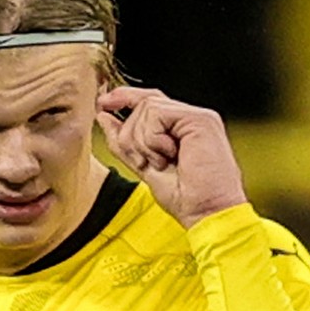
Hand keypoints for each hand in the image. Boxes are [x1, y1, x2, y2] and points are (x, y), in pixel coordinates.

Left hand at [97, 86, 248, 228]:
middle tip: (144, 162)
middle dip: (130, 135)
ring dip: (142, 142)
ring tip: (161, 163)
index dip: (124, 99)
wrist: (207, 212)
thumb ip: (124, 141)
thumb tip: (103, 115)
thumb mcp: (143, 166)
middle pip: (143, 103)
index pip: (148, 101)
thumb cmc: (184, 197)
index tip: (102, 104)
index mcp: (181, 127)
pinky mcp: (199, 119)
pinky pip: (156, 114)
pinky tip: (169, 156)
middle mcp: (190, 118)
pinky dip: (152, 139)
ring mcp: (196, 116)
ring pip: (146, 108)